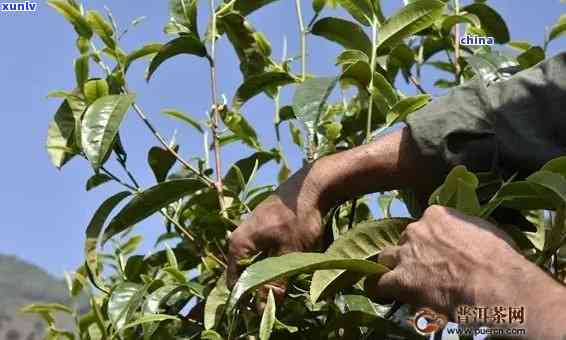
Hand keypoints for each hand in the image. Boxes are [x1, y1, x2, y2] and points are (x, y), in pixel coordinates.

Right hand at [227, 164, 328, 305]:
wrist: (311, 186)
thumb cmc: (298, 218)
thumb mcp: (290, 253)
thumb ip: (277, 280)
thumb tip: (266, 306)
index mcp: (239, 244)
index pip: (235, 282)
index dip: (248, 299)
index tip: (265, 310)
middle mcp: (240, 238)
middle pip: (244, 274)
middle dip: (259, 288)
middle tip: (277, 299)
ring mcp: (251, 233)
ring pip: (255, 264)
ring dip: (267, 276)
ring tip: (283, 285)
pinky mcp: (264, 230)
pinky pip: (262, 253)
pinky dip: (272, 263)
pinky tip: (286, 267)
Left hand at [367, 205, 565, 337]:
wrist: (495, 284)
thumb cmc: (499, 258)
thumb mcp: (484, 230)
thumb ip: (464, 229)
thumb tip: (466, 236)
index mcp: (435, 215)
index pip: (423, 225)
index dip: (428, 241)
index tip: (438, 253)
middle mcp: (415, 230)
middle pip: (404, 241)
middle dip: (412, 254)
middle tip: (427, 271)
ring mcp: (405, 254)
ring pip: (387, 258)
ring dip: (395, 269)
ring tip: (408, 283)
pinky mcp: (400, 279)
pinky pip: (380, 283)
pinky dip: (384, 290)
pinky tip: (391, 296)